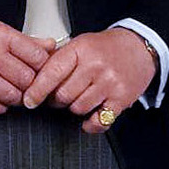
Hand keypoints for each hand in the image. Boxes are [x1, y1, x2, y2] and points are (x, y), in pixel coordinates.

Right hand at [0, 13, 55, 114]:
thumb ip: (25, 40)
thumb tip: (50, 45)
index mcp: (1, 37)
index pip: (36, 56)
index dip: (43, 65)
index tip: (41, 68)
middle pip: (26, 78)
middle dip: (31, 83)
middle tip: (29, 83)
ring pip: (12, 95)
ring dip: (17, 96)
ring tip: (15, 91)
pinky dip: (1, 106)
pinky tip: (0, 98)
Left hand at [20, 27, 157, 133]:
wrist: (140, 47)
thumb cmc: (106, 48)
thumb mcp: (80, 44)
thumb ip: (57, 59)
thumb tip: (31, 78)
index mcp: (81, 49)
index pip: (52, 72)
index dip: (36, 90)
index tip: (28, 101)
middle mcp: (95, 66)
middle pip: (62, 95)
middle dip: (57, 99)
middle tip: (61, 95)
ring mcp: (110, 83)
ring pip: (78, 109)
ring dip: (75, 108)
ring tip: (81, 97)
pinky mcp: (122, 99)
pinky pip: (99, 121)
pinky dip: (91, 124)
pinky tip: (90, 117)